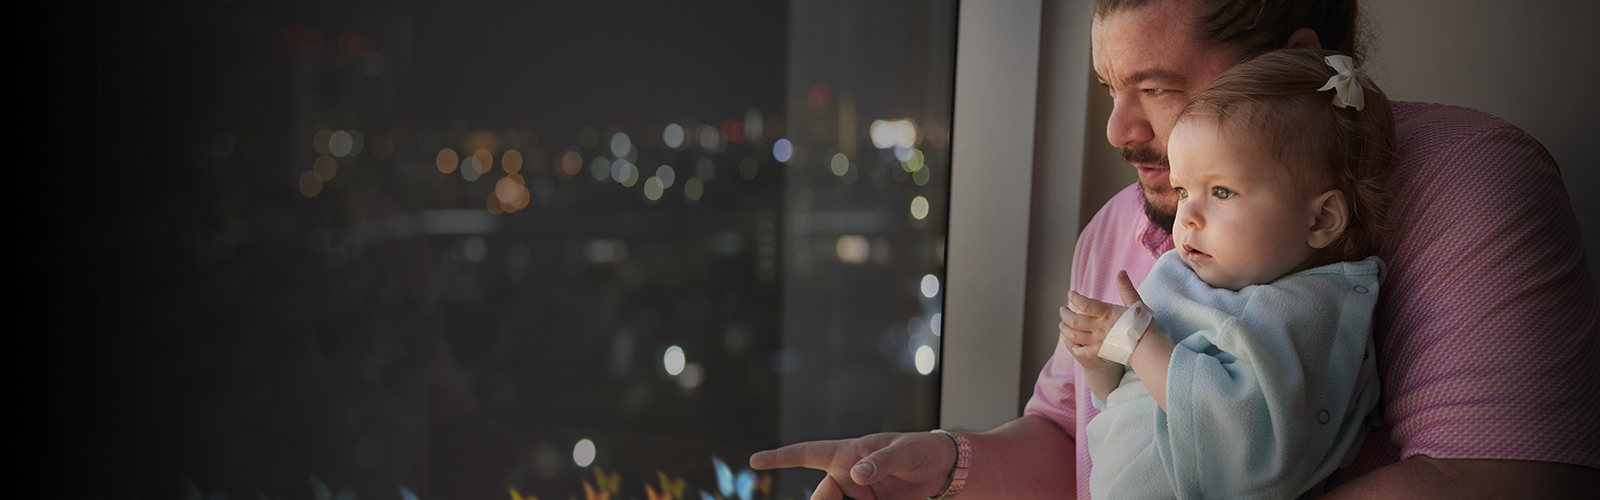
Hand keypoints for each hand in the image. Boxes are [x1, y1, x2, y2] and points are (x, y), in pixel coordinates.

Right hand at [749, 432, 954, 499]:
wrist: (944, 469)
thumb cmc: (921, 449)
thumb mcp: (904, 452)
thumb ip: (881, 462)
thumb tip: (857, 473)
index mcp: (848, 453)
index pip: (807, 453)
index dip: (780, 457)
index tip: (756, 460)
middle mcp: (848, 474)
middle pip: (823, 497)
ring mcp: (859, 493)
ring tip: (872, 499)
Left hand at [1061, 270, 1148, 369]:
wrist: (1147, 348)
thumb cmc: (1143, 324)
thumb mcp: (1136, 303)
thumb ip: (1126, 288)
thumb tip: (1121, 272)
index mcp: (1106, 313)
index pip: (1084, 304)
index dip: (1075, 298)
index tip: (1071, 294)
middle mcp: (1099, 327)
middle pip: (1074, 321)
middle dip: (1065, 314)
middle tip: (1062, 309)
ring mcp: (1097, 341)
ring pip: (1074, 336)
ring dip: (1064, 329)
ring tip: (1062, 324)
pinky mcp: (1099, 352)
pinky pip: (1082, 352)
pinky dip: (1075, 348)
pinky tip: (1073, 344)